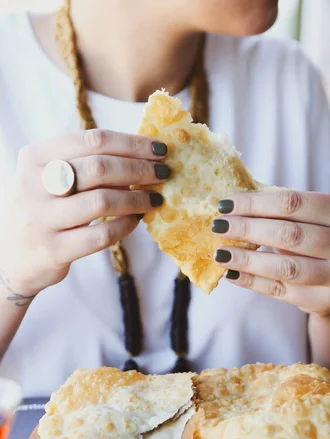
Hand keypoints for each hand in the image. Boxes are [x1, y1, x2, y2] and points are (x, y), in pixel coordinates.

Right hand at [0, 129, 169, 298]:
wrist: (12, 257)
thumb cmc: (43, 210)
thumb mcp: (50, 178)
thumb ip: (84, 163)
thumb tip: (143, 153)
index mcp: (35, 157)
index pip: (92, 140)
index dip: (132, 143)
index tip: (159, 149)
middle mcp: (34, 184)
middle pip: (99, 167)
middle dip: (139, 169)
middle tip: (164, 173)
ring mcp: (42, 219)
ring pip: (102, 201)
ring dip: (136, 199)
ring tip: (154, 198)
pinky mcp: (54, 249)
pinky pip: (101, 234)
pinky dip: (126, 225)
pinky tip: (137, 220)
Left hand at [212, 189, 329, 316]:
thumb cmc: (315, 241)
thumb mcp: (307, 220)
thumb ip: (277, 210)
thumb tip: (230, 205)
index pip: (292, 202)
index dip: (255, 203)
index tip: (225, 204)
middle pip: (289, 234)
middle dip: (248, 229)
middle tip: (218, 226)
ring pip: (285, 267)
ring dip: (247, 259)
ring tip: (220, 253)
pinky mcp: (325, 300)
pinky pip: (279, 290)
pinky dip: (251, 281)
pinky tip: (231, 273)